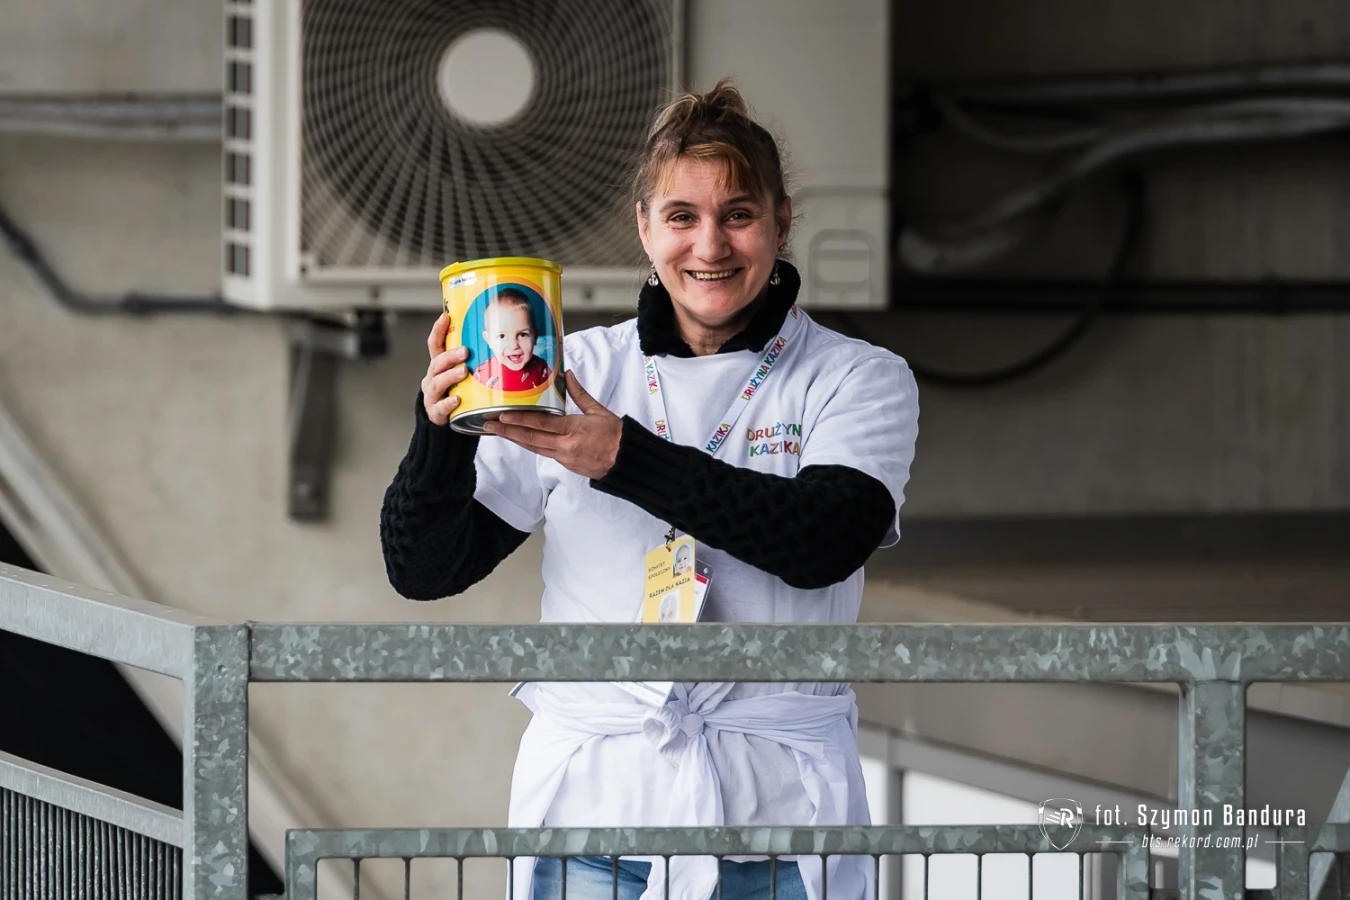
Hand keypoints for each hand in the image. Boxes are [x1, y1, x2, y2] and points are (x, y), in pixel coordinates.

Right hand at [422, 312, 469, 425]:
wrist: (445, 417)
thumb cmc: (458, 390)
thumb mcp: (462, 373)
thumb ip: (472, 359)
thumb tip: (495, 338)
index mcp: (438, 365)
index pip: (435, 345)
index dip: (438, 330)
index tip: (446, 316)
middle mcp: (432, 377)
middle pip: (437, 363)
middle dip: (450, 356)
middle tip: (465, 351)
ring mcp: (432, 395)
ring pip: (437, 383)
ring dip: (450, 376)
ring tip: (464, 371)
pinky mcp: (435, 412)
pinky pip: (441, 407)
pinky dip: (448, 403)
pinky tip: (457, 399)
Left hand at [482, 372, 621, 478]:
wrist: (628, 462)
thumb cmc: (617, 436)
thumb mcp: (599, 411)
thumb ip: (579, 394)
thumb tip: (567, 375)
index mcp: (574, 430)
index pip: (540, 423)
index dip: (518, 420)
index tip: (502, 415)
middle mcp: (566, 446)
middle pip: (530, 439)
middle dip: (507, 432)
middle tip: (488, 425)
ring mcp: (565, 458)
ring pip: (534, 448)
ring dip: (515, 440)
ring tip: (499, 433)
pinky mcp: (567, 466)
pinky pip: (544, 453)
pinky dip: (531, 445)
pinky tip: (521, 439)